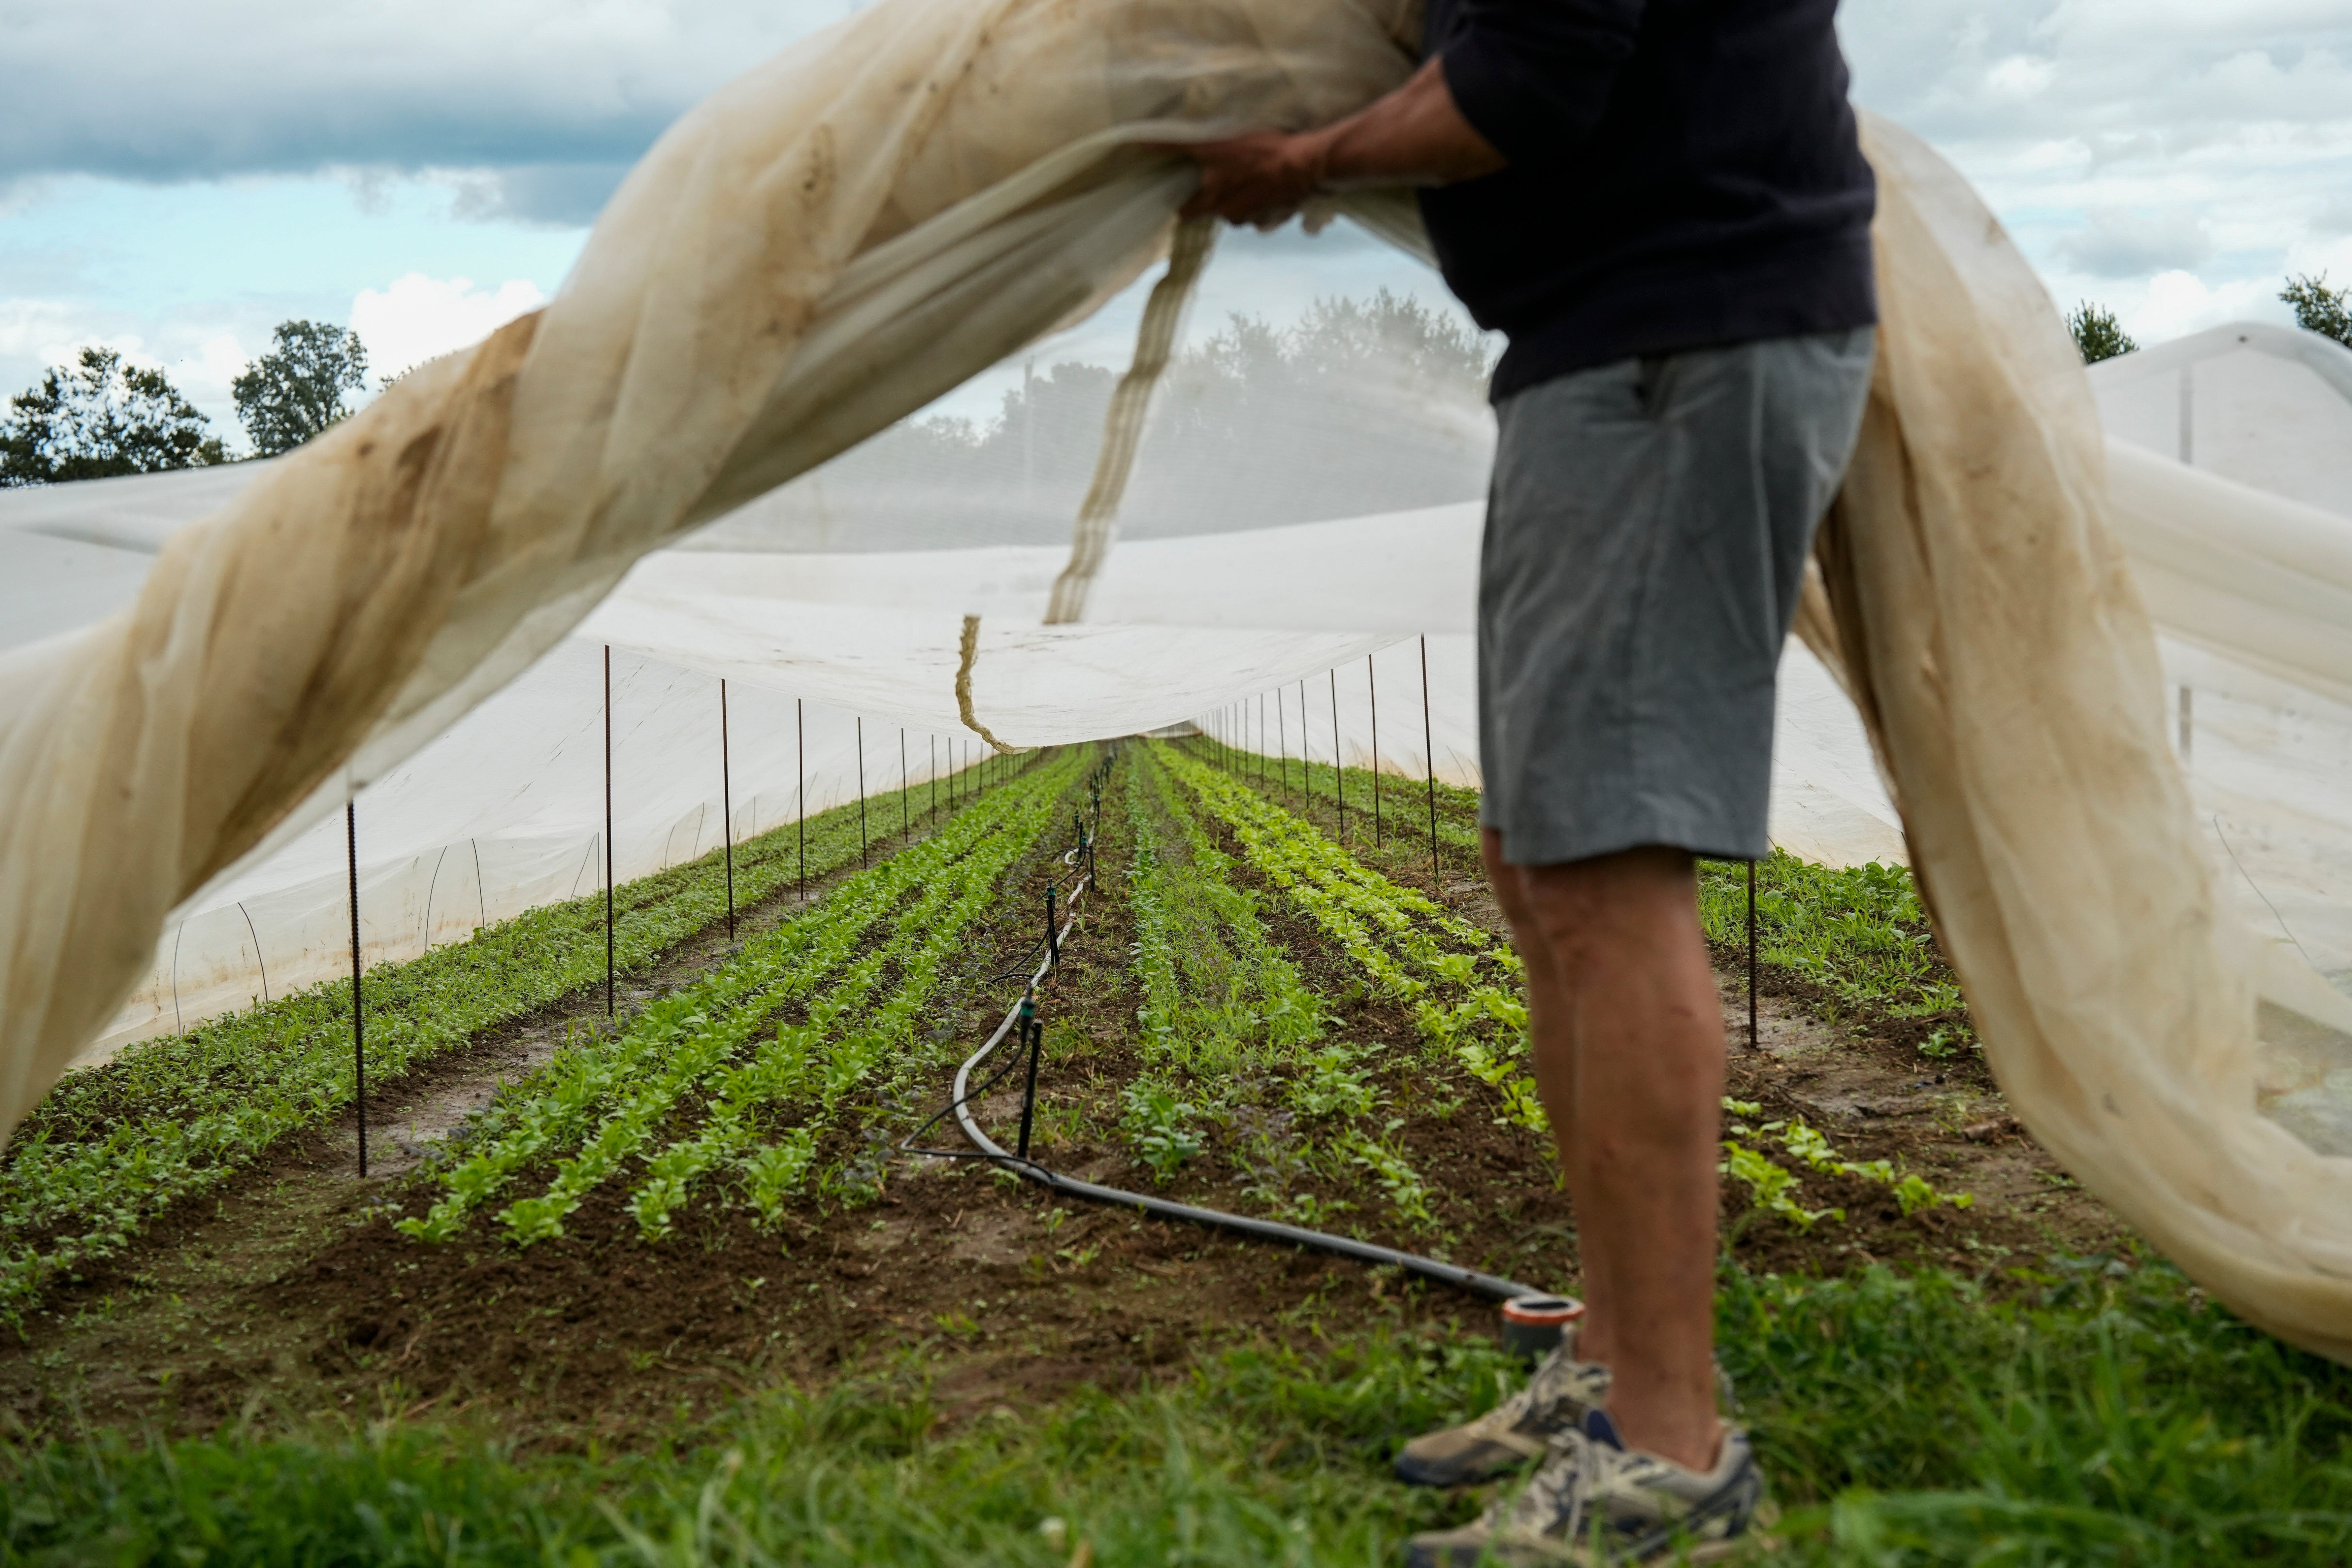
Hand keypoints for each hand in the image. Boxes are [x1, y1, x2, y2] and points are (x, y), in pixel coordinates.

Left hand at [1173, 129, 1330, 225]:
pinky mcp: (1269, 216)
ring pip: (1232, 211)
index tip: (1181, 193)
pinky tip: (1263, 183)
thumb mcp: (1215, 141)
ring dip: (1234, 198)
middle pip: (1210, 211)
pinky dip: (1255, 200)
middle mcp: (1227, 213)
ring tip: (1244, 176)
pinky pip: (1255, 212)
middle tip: (1215, 178)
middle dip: (1209, 198)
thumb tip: (1140, 143)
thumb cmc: (1260, 151)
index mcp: (1211, 198)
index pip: (1183, 212)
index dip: (1180, 202)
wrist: (1304, 165)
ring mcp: (1249, 217)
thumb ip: (1177, 145)